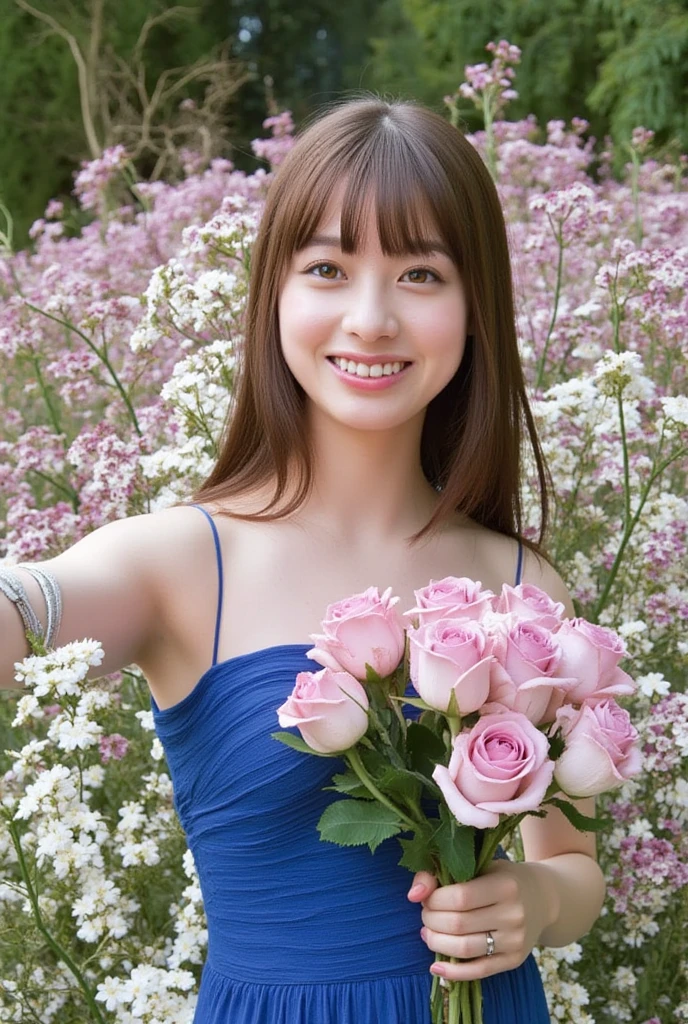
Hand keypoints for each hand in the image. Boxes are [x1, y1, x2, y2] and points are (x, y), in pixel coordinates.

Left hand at [407, 859, 550, 980]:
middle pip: (458, 924)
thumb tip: (413, 895)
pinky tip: (436, 966)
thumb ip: (441, 873)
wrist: (543, 897)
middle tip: (426, 915)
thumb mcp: (479, 865)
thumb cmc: (502, 877)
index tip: (427, 898)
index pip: (459, 897)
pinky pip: (479, 971)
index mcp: (505, 885)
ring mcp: (515, 940)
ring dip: (437, 943)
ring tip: (428, 934)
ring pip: (465, 949)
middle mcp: (513, 914)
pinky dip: (453, 972)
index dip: (434, 900)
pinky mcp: (514, 960)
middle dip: (431, 921)